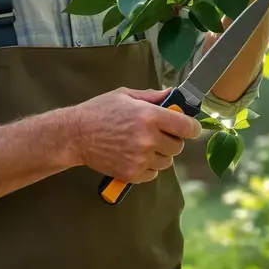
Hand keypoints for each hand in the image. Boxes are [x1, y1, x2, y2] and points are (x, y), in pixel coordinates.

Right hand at [68, 87, 202, 182]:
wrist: (76, 135)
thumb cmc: (99, 111)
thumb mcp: (125, 95)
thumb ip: (152, 96)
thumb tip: (173, 94)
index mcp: (150, 116)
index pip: (186, 126)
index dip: (192, 127)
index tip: (191, 128)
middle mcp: (149, 138)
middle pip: (178, 146)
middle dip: (172, 140)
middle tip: (158, 134)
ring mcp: (141, 158)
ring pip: (167, 161)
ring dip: (160, 154)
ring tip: (144, 146)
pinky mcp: (132, 174)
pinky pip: (153, 174)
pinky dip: (149, 167)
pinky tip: (135, 156)